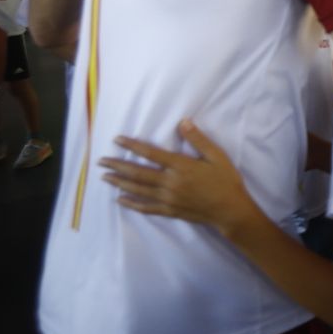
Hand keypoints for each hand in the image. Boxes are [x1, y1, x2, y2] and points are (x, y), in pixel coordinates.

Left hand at [98, 118, 259, 237]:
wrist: (230, 210)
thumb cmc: (226, 181)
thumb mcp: (217, 156)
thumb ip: (198, 139)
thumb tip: (183, 122)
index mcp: (181, 166)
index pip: (151, 153)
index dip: (132, 146)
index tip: (117, 140)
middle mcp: (170, 183)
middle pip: (138, 172)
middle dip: (117, 165)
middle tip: (101, 160)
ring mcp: (168, 199)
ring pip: (138, 190)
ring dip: (119, 183)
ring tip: (105, 177)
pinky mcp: (169, 211)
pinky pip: (146, 208)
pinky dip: (131, 204)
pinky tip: (120, 200)